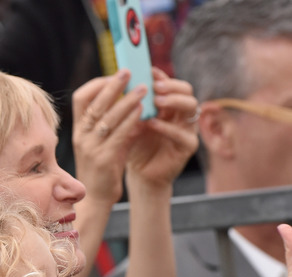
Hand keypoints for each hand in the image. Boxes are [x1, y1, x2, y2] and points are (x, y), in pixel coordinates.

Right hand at [72, 69, 143, 206]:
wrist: (95, 197)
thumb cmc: (101, 167)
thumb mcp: (100, 141)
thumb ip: (109, 123)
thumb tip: (128, 100)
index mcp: (78, 129)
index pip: (81, 98)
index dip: (97, 84)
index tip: (114, 75)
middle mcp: (81, 136)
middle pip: (95, 103)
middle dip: (113, 85)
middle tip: (129, 72)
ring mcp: (90, 147)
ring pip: (107, 117)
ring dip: (127, 100)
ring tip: (143, 89)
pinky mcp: (103, 159)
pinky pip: (118, 134)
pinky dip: (131, 120)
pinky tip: (143, 112)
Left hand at [125, 68, 199, 188]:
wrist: (139, 173)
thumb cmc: (133, 143)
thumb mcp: (129, 120)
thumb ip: (130, 104)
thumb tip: (118, 81)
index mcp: (168, 104)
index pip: (170, 84)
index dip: (160, 76)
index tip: (146, 71)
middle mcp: (181, 113)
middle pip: (186, 90)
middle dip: (171, 86)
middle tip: (155, 86)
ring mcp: (187, 128)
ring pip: (191, 107)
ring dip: (173, 102)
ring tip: (156, 101)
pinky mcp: (188, 146)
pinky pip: (182, 134)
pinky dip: (167, 127)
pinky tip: (152, 124)